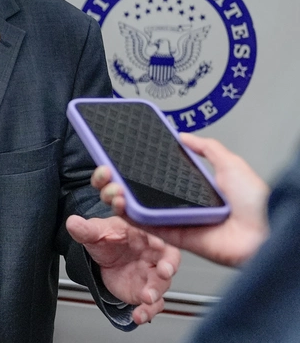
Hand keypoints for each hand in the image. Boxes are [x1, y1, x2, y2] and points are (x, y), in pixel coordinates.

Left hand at [66, 215, 179, 324]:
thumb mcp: (96, 232)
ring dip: (156, 292)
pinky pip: (152, 304)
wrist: (104, 257)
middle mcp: (154, 255)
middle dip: (168, 266)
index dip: (160, 239)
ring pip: (161, 284)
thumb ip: (86, 230)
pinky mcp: (145, 291)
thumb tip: (72, 222)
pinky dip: (147, 311)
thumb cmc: (108, 239)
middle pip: (168, 260)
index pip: (156, 233)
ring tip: (147, 298)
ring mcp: (151, 274)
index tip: (158, 243)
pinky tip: (138, 315)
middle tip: (164, 271)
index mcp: (144, 234)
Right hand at [93, 133, 269, 267]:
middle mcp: (180, 204)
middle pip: (138, 192)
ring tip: (111, 186)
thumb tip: (185, 136)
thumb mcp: (231, 164)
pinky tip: (121, 202)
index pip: (154, 176)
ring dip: (118, 197)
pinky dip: (130, 216)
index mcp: (191, 188)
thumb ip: (207, 149)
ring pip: (137, 208)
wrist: (266, 231)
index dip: (133, 168)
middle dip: (116, 182)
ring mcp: (176, 220)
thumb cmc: (256, 202)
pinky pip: (147, 226)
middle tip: (107, 172)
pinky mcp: (175, 237)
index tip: (116, 158)